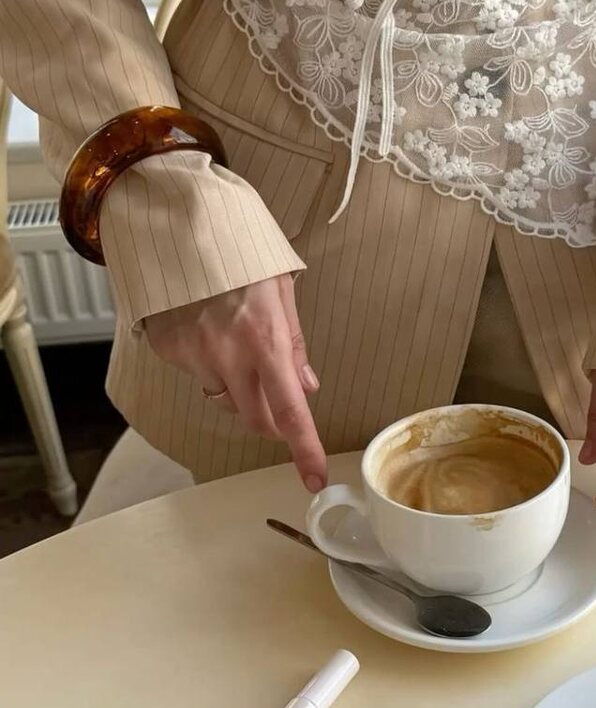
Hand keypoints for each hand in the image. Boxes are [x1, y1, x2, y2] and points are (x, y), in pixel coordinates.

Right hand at [145, 275, 326, 490]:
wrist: (177, 229)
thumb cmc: (239, 254)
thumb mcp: (280, 290)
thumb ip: (294, 343)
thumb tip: (307, 387)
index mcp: (266, 340)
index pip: (290, 411)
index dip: (304, 448)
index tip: (314, 478)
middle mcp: (228, 357)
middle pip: (256, 419)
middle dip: (273, 419)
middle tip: (277, 393)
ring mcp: (194, 357)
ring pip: (225, 398)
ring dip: (238, 386)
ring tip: (234, 338)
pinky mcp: (169, 352)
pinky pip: (197, 376)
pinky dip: (209, 365)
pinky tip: (207, 330)